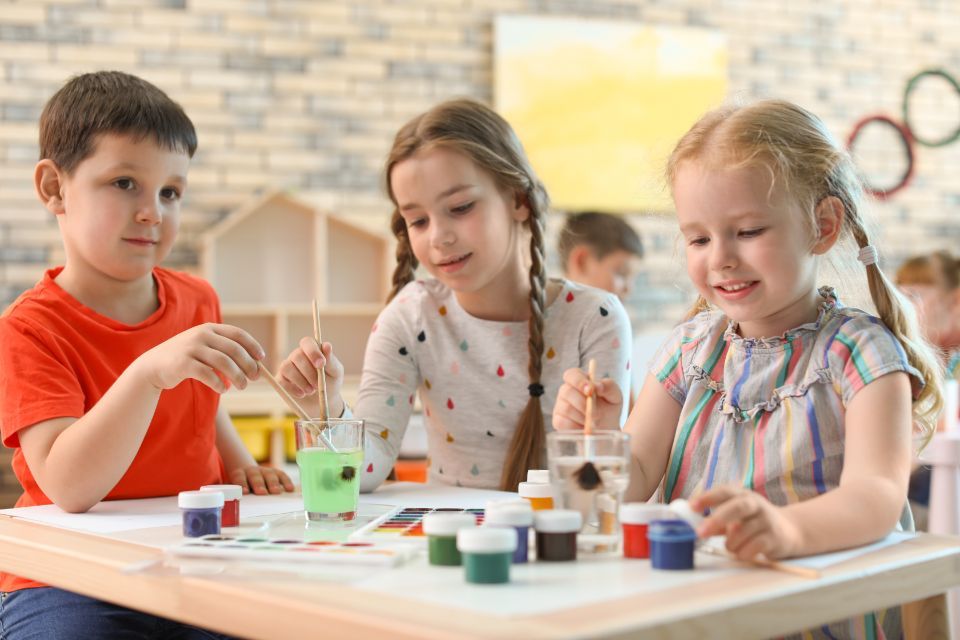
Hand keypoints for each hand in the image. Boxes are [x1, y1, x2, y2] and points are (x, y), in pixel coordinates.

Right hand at [135, 323, 263, 392]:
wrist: (153, 366)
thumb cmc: (186, 360)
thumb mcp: (205, 349)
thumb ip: (225, 352)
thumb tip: (254, 366)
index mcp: (209, 328)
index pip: (238, 334)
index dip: (252, 346)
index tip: (261, 358)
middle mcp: (201, 335)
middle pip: (234, 350)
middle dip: (248, 365)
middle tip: (254, 378)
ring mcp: (191, 348)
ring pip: (224, 363)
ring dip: (237, 377)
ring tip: (241, 386)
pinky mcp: (183, 363)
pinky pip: (208, 375)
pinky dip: (219, 384)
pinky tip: (222, 390)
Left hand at [229, 465, 294, 494]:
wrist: (248, 473)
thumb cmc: (242, 486)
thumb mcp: (236, 489)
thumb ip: (236, 494)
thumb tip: (236, 504)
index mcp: (240, 474)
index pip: (240, 477)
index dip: (242, 484)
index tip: (245, 492)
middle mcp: (252, 471)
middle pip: (255, 476)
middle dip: (259, 484)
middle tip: (262, 492)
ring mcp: (265, 470)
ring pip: (269, 475)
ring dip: (273, 483)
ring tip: (276, 492)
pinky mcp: (275, 472)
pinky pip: (281, 475)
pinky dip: (286, 482)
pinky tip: (290, 489)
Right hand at [277, 337, 345, 416]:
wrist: (322, 401)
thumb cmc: (330, 383)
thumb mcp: (335, 373)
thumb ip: (331, 360)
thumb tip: (327, 346)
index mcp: (312, 350)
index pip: (307, 342)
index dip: (313, 352)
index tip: (321, 364)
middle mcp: (297, 355)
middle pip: (297, 355)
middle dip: (308, 371)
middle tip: (318, 385)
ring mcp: (288, 366)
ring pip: (286, 367)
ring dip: (300, 381)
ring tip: (311, 391)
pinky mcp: (281, 379)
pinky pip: (280, 380)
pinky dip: (292, 388)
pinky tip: (302, 394)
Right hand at [552, 366, 622, 430]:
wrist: (607, 428)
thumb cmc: (609, 407)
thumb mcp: (615, 395)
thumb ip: (609, 386)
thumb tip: (597, 386)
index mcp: (579, 380)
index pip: (571, 374)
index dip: (578, 381)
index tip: (590, 390)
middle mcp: (566, 391)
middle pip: (566, 391)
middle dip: (583, 403)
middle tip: (597, 413)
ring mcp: (560, 406)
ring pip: (566, 408)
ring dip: (583, 417)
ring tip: (593, 420)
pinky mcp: (558, 421)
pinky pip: (563, 422)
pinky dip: (577, 426)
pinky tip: (584, 426)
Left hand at [691, 485, 802, 560]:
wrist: (791, 531)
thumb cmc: (754, 523)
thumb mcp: (736, 517)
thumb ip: (716, 521)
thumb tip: (691, 526)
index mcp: (743, 495)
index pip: (724, 491)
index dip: (707, 497)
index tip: (691, 506)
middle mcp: (756, 504)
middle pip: (737, 507)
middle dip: (717, 519)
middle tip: (700, 532)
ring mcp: (767, 521)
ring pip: (741, 533)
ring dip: (730, 543)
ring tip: (731, 545)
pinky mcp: (775, 538)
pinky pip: (752, 548)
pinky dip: (742, 553)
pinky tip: (744, 552)